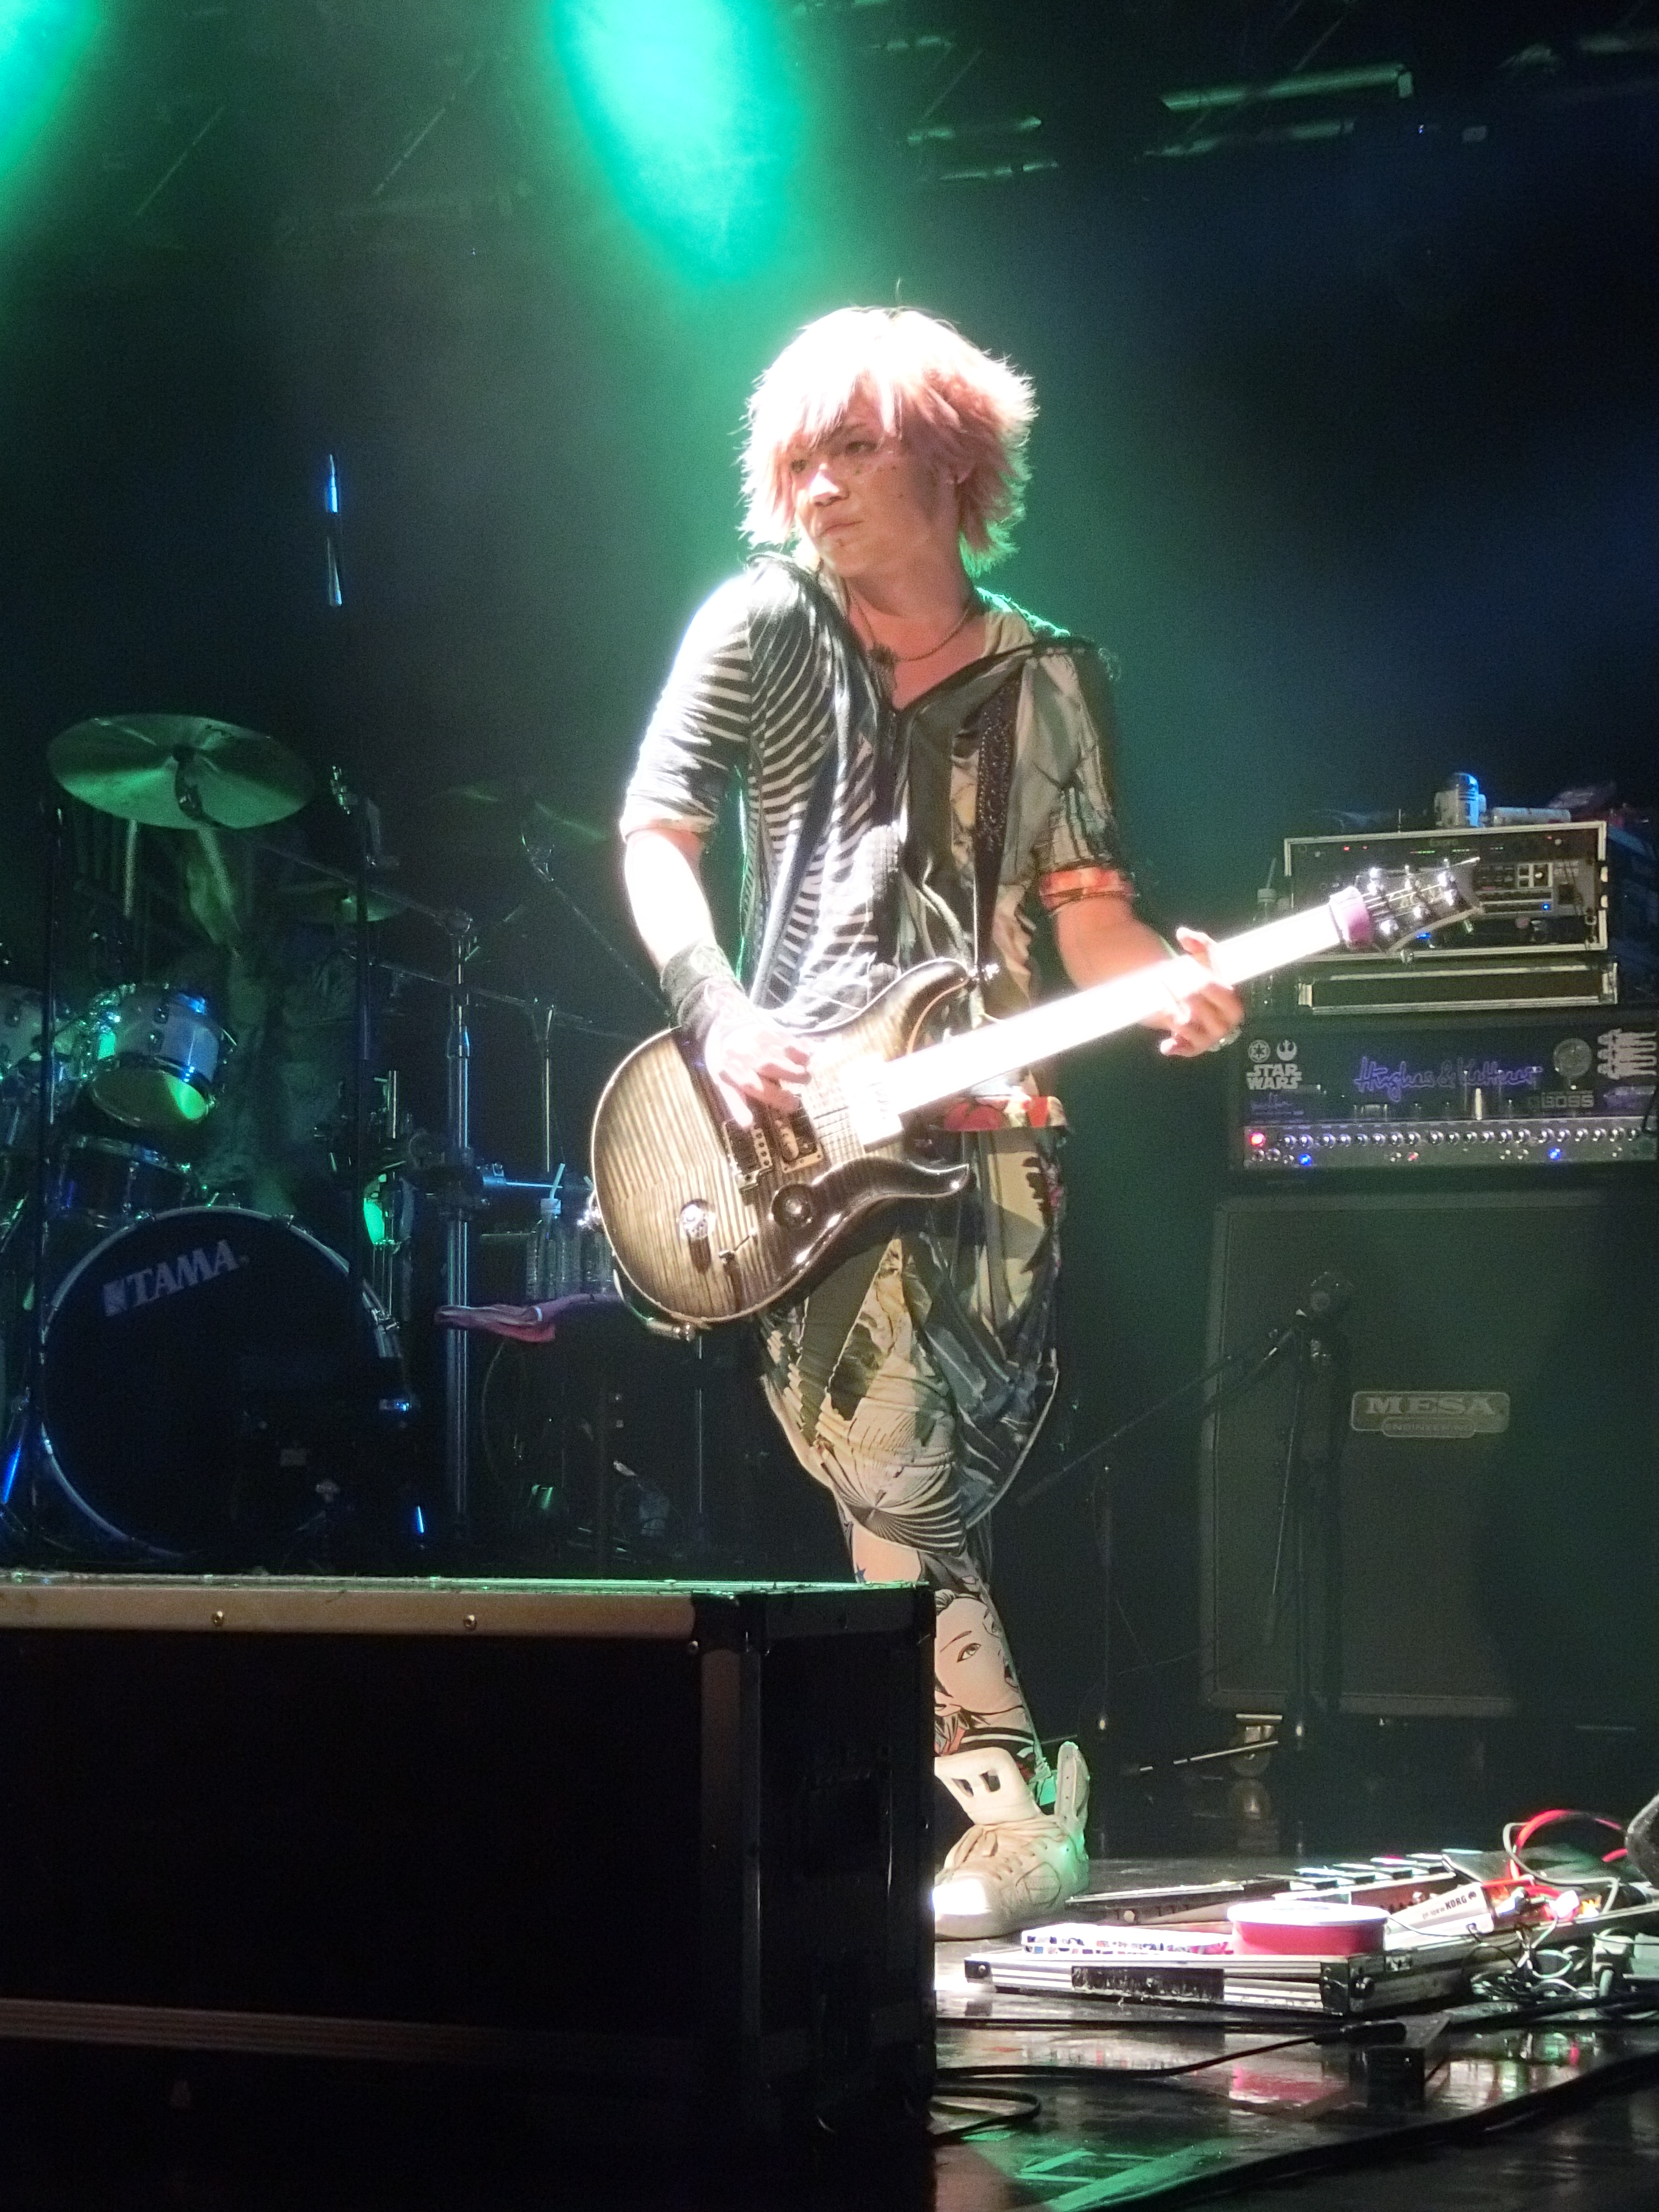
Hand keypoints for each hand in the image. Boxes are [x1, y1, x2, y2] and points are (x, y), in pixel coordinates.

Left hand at [703, 1000, 811, 1124]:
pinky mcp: (769, 1029)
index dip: (776, 1097)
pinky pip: (787, 1038)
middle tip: (803, 1088)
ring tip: (806, 1075)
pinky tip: (810, 1055)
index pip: (753, 1084)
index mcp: (733, 1069)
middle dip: (790, 1077)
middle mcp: (746, 1053)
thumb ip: (736, 1104)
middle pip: (769, 1065)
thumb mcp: (724, 1085)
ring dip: (798, 1064)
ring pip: (780, 1050)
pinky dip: (801, 1047)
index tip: (794, 1107)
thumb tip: (748, 1126)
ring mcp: (758, 1040)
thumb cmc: (726, 1064)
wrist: (722, 1030)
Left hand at [1148, 928, 1244, 1057]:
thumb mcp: (1205, 959)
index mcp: (1232, 1002)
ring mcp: (1209, 1037)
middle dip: (1187, 995)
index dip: (1203, 981)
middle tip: (1170, 983)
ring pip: (1191, 1028)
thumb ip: (1199, 943)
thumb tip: (1183, 933)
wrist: (1195, 1004)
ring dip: (1174, 1015)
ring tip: (1162, 1001)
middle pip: (1204, 1009)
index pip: (1221, 991)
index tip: (1186, 968)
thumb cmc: (1204, 978)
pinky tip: (1165, 1046)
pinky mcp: (1194, 1047)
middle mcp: (1225, 1023)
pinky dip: (1175, 1048)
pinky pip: (1185, 1050)